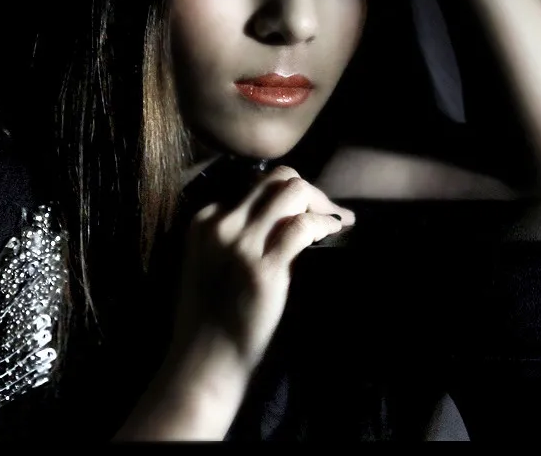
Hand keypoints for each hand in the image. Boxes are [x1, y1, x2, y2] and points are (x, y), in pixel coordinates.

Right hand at [168, 165, 354, 383]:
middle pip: (276, 179)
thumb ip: (230, 239)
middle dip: (308, 191)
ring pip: (292, 190)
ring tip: (337, 222)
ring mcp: (242, 243)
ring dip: (321, 202)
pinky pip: (304, 225)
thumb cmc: (207, 322)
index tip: (306, 211)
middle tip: (327, 213)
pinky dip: (326, 223)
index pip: (253, 186)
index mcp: (204, 221)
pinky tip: (335, 233)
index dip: (285, 197)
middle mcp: (221, 223)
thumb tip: (276, 224)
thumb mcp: (207, 265)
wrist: (203, 361)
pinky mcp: (265, 267)